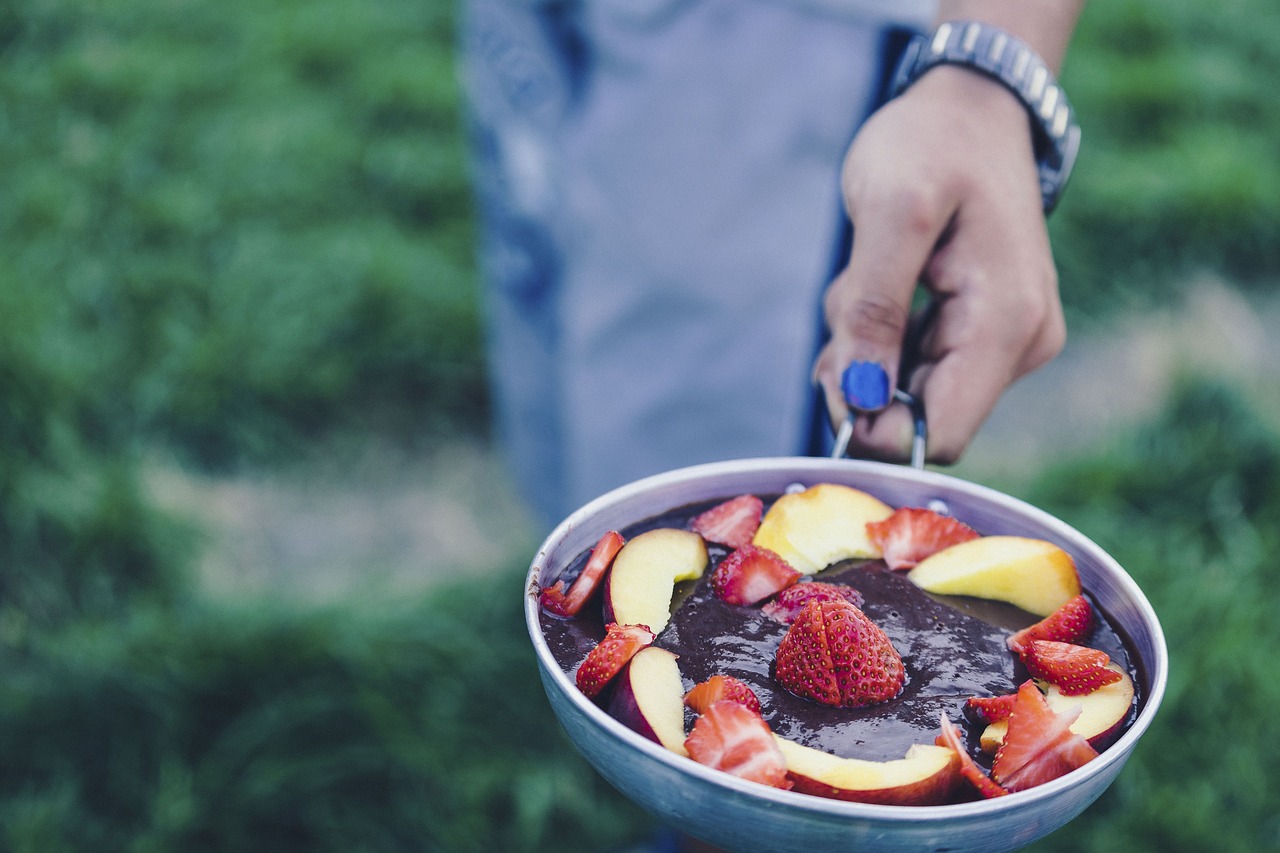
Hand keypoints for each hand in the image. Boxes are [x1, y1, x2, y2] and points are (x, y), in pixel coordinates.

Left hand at [813, 65, 1066, 462]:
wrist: (970, 107)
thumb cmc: (931, 145)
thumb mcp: (889, 213)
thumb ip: (873, 310)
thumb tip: (863, 397)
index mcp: (1006, 323)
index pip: (941, 436)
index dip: (876, 425)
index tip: (835, 372)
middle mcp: (1020, 344)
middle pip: (919, 417)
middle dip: (863, 375)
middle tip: (843, 307)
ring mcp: (1006, 339)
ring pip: (909, 391)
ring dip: (865, 348)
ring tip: (863, 277)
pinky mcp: (985, 330)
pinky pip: (916, 363)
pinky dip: (879, 335)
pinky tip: (875, 283)